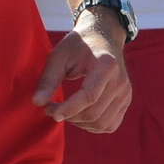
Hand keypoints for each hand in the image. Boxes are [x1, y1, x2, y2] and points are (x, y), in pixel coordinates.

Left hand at [32, 13, 130, 132]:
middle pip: (94, 113)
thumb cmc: (78, 46)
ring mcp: (125, 93)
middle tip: (50, 108)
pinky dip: (91, 126)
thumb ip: (48, 79)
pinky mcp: (125, 102)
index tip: (49, 111)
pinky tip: (78, 116)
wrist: (103, 38)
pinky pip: (110, 125)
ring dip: (78, 123)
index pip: (89, 96)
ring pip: (101, 124)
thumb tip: (37, 103)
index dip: (68, 109)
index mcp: (107, 65)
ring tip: (64, 111)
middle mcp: (121, 82)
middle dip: (69, 116)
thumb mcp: (59, 55)